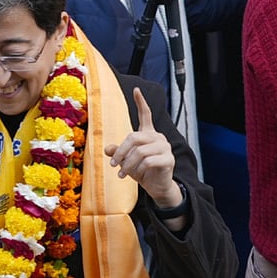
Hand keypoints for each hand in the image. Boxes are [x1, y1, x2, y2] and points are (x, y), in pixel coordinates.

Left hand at [103, 88, 181, 206]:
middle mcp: (158, 138)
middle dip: (121, 152)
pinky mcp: (169, 159)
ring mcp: (165, 148)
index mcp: (148, 134)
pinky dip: (139, 170)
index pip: (146, 115)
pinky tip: (136, 176)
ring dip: (128, 164)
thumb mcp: (127, 161)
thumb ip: (118, 153)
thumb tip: (107, 149)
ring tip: (122, 174)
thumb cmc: (142, 171)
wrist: (157, 187)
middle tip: (113, 164)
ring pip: (140, 151)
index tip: (136, 90)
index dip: (141, 102)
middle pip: (134, 137)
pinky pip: (149, 161)